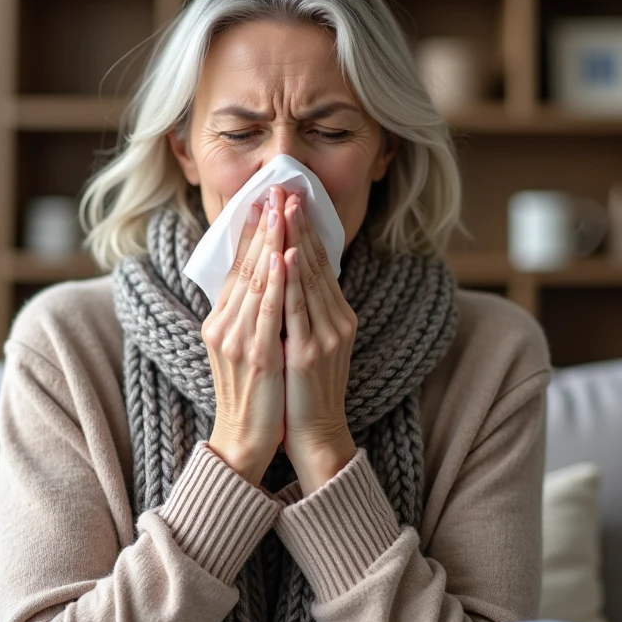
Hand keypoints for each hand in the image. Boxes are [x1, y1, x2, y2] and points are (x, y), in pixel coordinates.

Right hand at [203, 186, 289, 486]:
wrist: (243, 441)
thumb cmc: (253, 396)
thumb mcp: (245, 349)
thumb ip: (249, 316)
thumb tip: (266, 282)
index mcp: (221, 322)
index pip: (236, 267)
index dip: (249, 233)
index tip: (260, 201)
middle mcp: (224, 325)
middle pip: (244, 266)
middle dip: (261, 226)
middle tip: (273, 190)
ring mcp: (238, 339)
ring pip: (255, 281)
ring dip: (270, 241)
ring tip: (281, 210)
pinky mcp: (258, 355)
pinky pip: (267, 310)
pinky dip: (274, 281)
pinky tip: (281, 256)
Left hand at [279, 192, 358, 493]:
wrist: (315, 434)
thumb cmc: (304, 390)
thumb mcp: (309, 342)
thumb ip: (304, 310)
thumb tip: (288, 275)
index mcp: (337, 315)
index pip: (320, 262)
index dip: (305, 227)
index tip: (290, 196)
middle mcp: (337, 320)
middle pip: (317, 261)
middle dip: (299, 223)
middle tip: (286, 187)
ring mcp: (326, 335)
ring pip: (309, 278)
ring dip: (295, 239)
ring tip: (284, 208)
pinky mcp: (310, 352)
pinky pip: (300, 309)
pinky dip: (294, 280)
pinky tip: (287, 255)